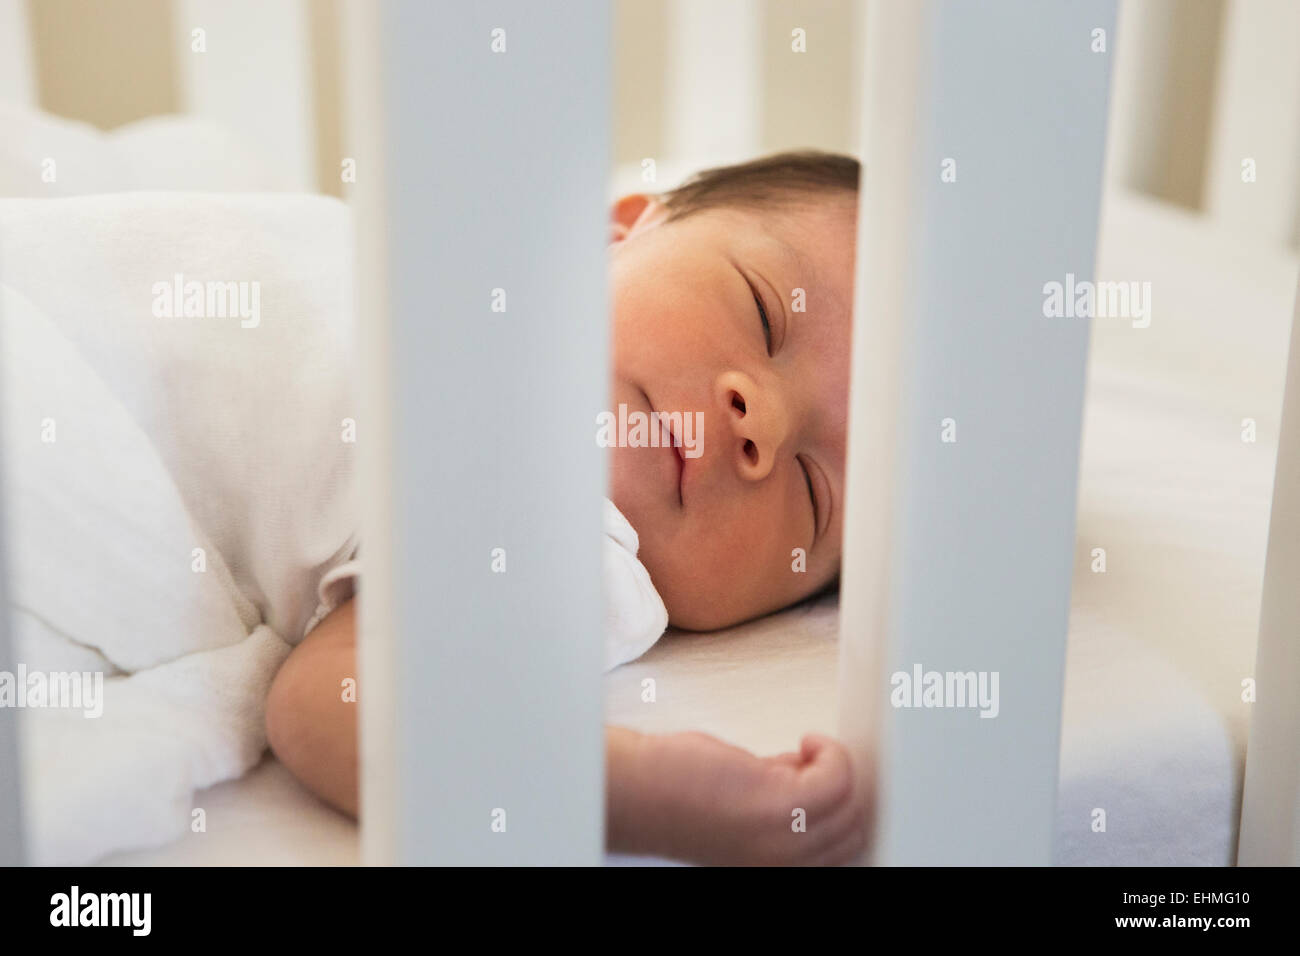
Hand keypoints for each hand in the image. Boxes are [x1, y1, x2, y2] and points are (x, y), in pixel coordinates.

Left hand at [646, 730, 869, 865]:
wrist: (636, 790)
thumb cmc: (670, 796)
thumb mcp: (741, 811)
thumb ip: (777, 802)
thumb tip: (803, 773)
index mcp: (776, 865)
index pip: (841, 849)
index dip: (841, 808)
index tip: (833, 780)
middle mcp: (784, 860)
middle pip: (852, 827)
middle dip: (845, 786)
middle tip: (820, 761)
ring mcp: (784, 837)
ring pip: (851, 802)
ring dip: (837, 765)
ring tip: (808, 749)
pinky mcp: (780, 803)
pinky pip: (838, 776)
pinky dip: (829, 750)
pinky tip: (806, 741)